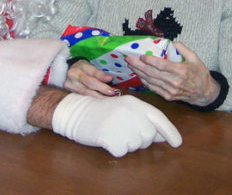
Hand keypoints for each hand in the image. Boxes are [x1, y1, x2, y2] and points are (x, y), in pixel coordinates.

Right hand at [52, 93, 181, 156]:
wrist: (76, 112)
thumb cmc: (102, 112)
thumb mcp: (124, 109)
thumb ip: (144, 120)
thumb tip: (164, 136)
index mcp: (133, 102)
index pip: (158, 117)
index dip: (169, 131)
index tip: (177, 143)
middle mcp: (129, 111)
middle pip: (148, 136)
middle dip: (140, 139)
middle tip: (123, 130)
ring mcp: (119, 124)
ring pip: (135, 145)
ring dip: (126, 143)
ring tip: (113, 131)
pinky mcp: (109, 137)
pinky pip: (121, 151)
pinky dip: (115, 149)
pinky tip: (106, 138)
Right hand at [65, 60, 115, 96]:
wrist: (69, 71)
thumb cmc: (82, 68)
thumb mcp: (90, 67)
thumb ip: (99, 73)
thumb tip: (110, 78)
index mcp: (76, 71)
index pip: (90, 79)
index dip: (101, 86)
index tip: (112, 91)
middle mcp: (71, 79)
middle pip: (87, 89)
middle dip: (101, 94)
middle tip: (112, 97)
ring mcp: (69, 88)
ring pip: (85, 95)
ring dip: (98, 99)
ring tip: (108, 101)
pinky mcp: (70, 94)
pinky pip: (82, 98)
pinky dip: (92, 101)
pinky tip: (99, 103)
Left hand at [125, 42, 219, 105]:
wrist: (204, 93)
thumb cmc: (199, 74)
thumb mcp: (195, 58)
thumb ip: (183, 49)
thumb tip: (171, 42)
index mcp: (181, 71)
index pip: (161, 65)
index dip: (150, 61)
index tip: (141, 56)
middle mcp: (174, 82)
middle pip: (152, 73)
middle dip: (138, 65)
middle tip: (128, 58)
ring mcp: (170, 91)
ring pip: (150, 81)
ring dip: (138, 72)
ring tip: (130, 65)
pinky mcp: (167, 96)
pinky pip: (152, 88)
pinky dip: (144, 81)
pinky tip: (138, 74)